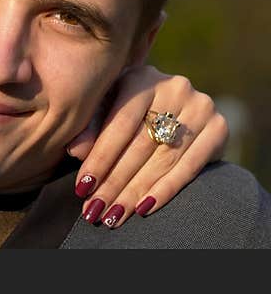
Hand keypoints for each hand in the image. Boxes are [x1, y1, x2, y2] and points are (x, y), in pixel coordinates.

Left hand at [65, 66, 227, 227]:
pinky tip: (144, 208)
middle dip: (114, 182)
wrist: (174, 105)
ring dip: (135, 192)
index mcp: (140, 77)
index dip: (100, 158)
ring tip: (114, 215)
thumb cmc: (127, 109)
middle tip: (95, 210)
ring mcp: (200, 106)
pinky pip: (189, 167)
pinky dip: (165, 190)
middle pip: (140, 145)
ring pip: (162, 159)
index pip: (119, 125)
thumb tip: (75, 151)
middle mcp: (174, 87)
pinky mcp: (219, 128)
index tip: (82, 187)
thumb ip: (90, 128)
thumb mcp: (106, 110)